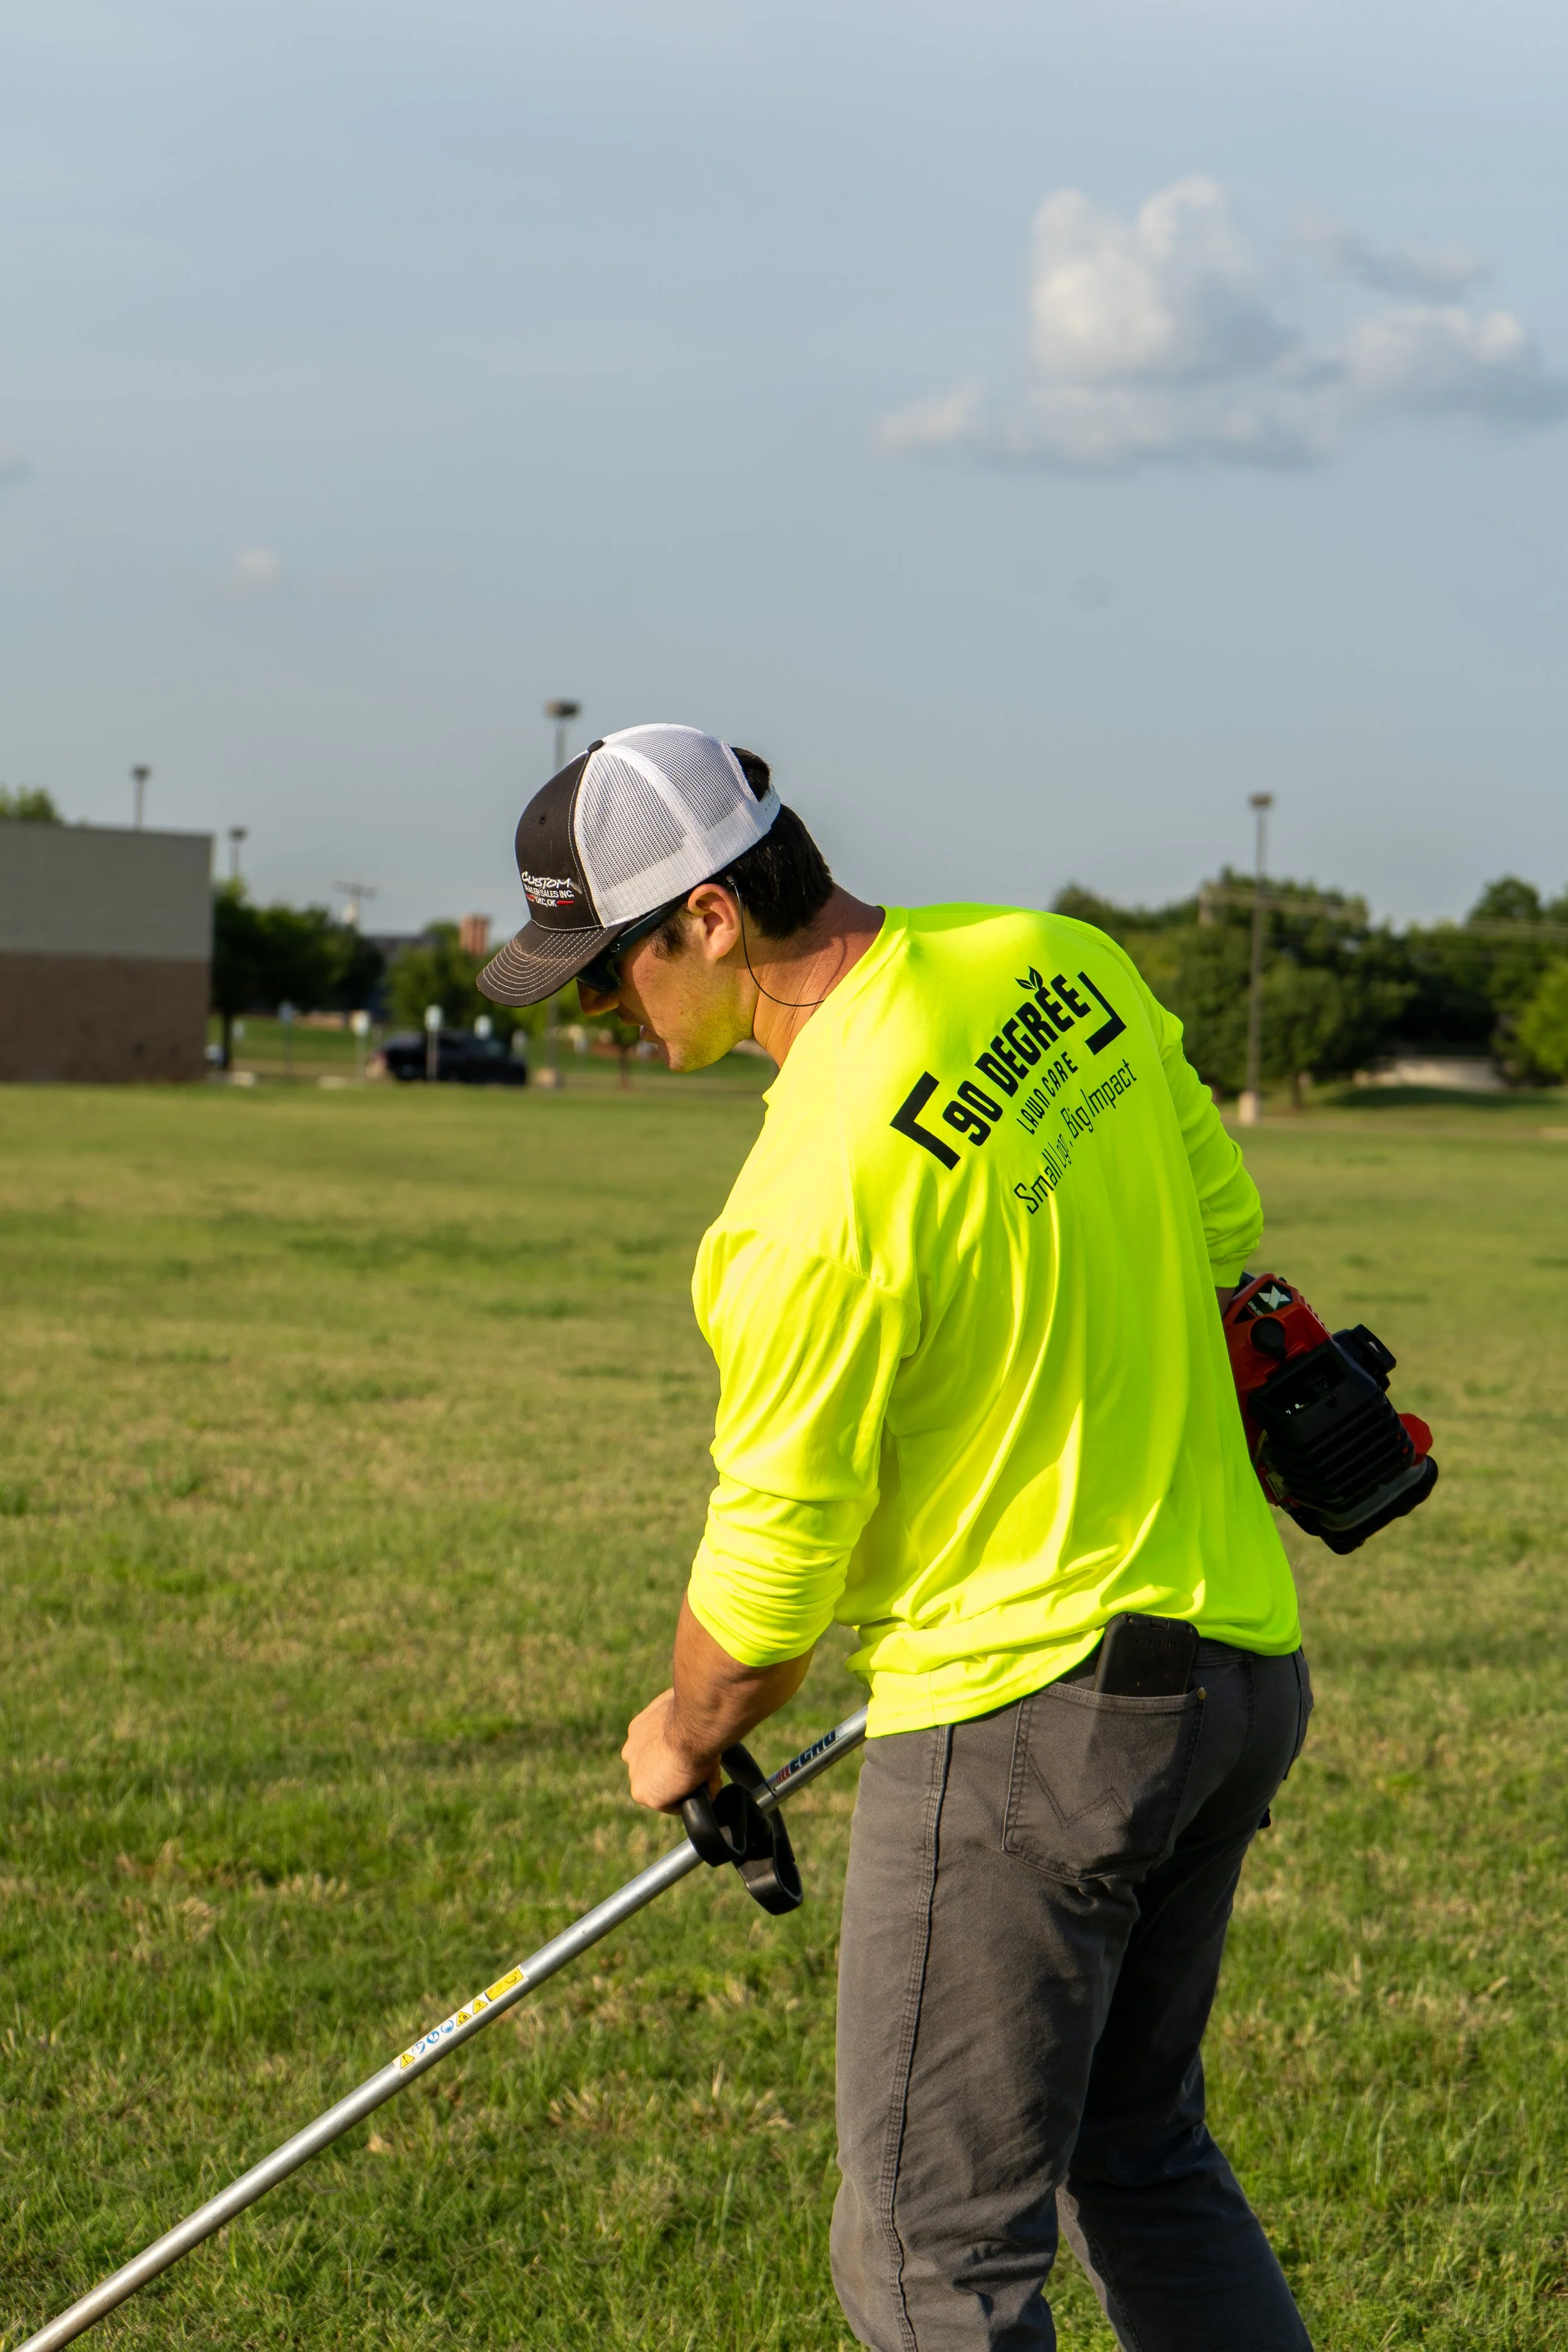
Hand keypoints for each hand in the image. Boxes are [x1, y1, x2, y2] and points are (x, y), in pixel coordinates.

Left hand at [621, 1689, 720, 1813]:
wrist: (694, 1725)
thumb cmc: (696, 1713)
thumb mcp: (685, 1712)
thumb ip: (679, 1724)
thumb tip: (695, 1725)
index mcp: (639, 1732)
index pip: (656, 1752)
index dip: (677, 1757)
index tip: (693, 1755)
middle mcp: (631, 1753)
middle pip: (659, 1772)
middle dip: (679, 1773)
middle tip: (703, 1767)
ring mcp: (635, 1775)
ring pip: (665, 1789)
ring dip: (685, 1787)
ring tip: (707, 1775)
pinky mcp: (644, 1794)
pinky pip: (671, 1805)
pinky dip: (689, 1800)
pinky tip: (704, 1787)